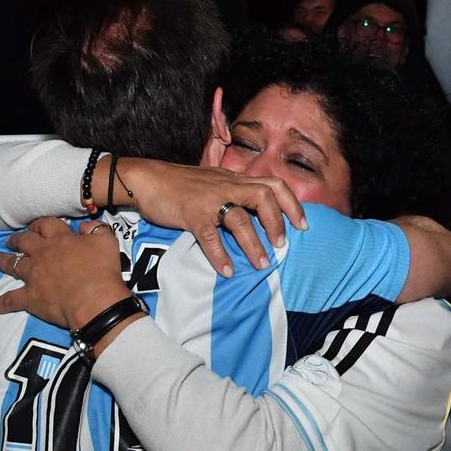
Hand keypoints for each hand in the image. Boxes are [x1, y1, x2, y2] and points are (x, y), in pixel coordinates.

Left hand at [0, 217, 134, 331]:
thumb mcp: (107, 243)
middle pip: (24, 241)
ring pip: (12, 264)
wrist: (94, 301)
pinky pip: (9, 300)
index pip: (46, 224)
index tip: (35, 225)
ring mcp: (33, 276)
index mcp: (60, 239)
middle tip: (10, 240)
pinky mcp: (30, 297)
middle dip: (16, 239)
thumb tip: (85, 226)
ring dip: (1, 260)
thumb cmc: (103, 271)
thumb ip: (96, 230)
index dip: (39, 224)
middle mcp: (42, 254)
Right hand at [112, 158, 306, 276]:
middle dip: (278, 222)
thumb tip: (255, 215)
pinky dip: (219, 256)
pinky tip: (226, 272)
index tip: (303, 225)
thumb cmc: (181, 184)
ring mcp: (209, 199)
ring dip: (253, 244)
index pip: (273, 184)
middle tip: (282, 245)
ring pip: (239, 219)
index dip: (292, 204)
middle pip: (264, 196)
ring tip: (262, 265)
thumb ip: (234, 193)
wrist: (147, 179)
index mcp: (235, 180)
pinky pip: (209, 237)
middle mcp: (227, 186)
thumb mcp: (213, 182)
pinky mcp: (191, 214)